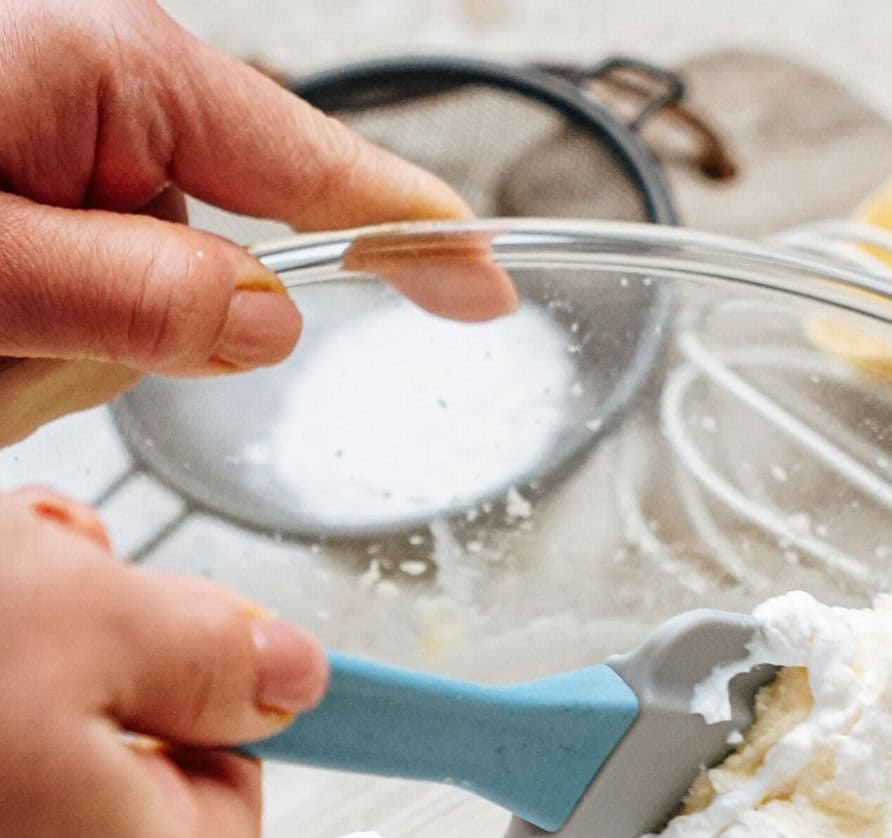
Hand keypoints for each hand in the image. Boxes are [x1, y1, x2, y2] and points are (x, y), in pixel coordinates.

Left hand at [0, 0, 475, 440]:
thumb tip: (270, 323)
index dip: (411, 237)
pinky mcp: (29, 183)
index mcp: (113, 71)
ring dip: (54, 353)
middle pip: (206, 277)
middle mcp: (99, 91)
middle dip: (124, 342)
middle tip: (11, 349)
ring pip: (138, 311)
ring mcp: (61, 138)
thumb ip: (132, 299)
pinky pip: (83, 302)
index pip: (316, 168)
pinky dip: (26, 339)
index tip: (485, 286)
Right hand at [0, 487, 328, 837]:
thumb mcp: (79, 626)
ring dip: (27, 647)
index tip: (170, 616)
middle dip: (95, 644)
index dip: (207, 679)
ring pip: (50, 738)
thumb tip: (294, 674)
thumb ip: (207, 649)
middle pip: (138, 754)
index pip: (243, 782)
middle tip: (50, 576)